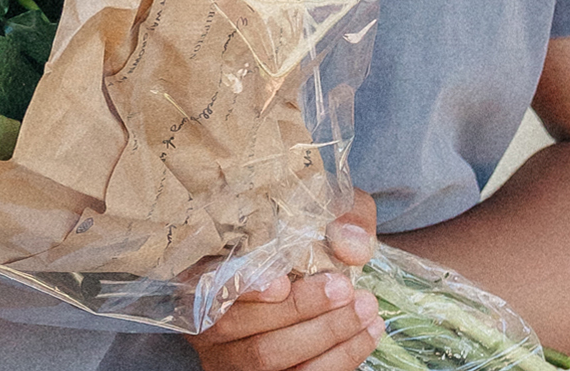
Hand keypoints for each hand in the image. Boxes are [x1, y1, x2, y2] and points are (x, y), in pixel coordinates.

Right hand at [189, 190, 381, 370]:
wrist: (321, 275)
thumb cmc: (309, 240)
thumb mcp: (325, 214)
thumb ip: (342, 218)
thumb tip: (351, 247)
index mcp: (200, 275)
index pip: (202, 284)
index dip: (238, 288)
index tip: (280, 284)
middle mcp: (204, 322)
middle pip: (233, 325)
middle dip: (296, 310)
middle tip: (343, 288)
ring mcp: (229, 359)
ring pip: (264, 358)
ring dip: (323, 335)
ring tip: (365, 308)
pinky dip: (340, 356)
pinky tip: (369, 331)